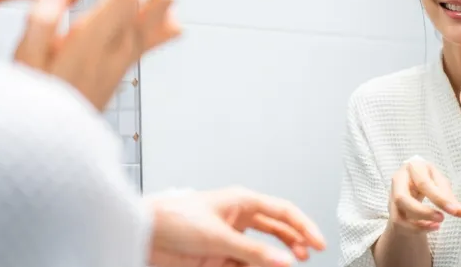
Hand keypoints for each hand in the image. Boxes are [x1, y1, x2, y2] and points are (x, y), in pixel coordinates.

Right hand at [14, 0, 179, 109]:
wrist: (56, 135)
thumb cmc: (37, 93)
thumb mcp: (25, 58)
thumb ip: (41, 19)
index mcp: (96, 41)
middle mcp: (125, 45)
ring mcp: (135, 51)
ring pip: (170, 12)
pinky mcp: (137, 56)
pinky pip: (168, 31)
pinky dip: (162, 8)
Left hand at [147, 187, 325, 266]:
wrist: (141, 234)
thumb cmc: (173, 219)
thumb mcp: (218, 236)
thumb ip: (252, 252)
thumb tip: (283, 262)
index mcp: (242, 200)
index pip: (282, 211)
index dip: (303, 226)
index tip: (319, 243)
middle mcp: (238, 217)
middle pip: (276, 229)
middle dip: (294, 241)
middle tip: (309, 255)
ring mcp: (229, 237)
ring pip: (262, 248)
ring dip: (275, 258)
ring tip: (290, 265)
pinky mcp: (217, 256)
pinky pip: (244, 263)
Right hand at [388, 156, 460, 233]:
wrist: (411, 182)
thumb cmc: (428, 180)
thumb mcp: (439, 182)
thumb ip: (449, 197)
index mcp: (413, 167)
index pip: (424, 184)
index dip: (440, 199)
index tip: (456, 211)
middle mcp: (398, 180)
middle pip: (403, 199)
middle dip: (423, 212)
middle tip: (442, 218)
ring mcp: (392, 196)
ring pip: (397, 214)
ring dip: (418, 224)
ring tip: (437, 225)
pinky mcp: (392, 210)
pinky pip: (400, 224)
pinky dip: (416, 229)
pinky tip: (430, 227)